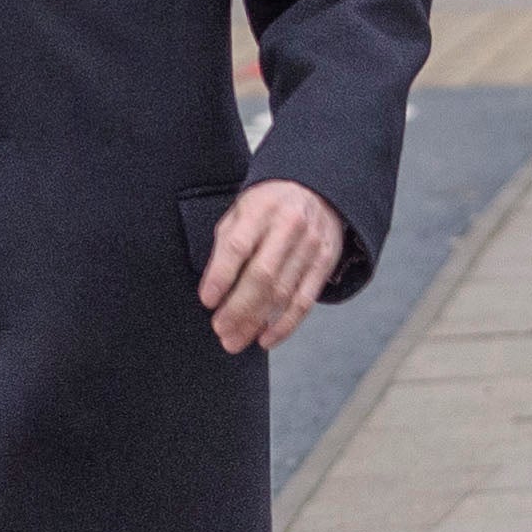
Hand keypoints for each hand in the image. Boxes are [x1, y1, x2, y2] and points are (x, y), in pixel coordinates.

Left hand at [200, 179, 344, 356]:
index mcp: (260, 210)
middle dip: (238, 309)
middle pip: (262, 276)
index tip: (207, 301)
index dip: (221, 277)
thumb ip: (226, 244)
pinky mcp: (323, 264)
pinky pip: (304, 301)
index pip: (238, 246)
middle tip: (220, 330)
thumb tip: (213, 289)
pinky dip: (284, 325)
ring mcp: (310, 247)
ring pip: (282, 293)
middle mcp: (288, 227)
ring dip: (257, 322)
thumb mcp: (241, 211)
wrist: (314, 191)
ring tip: (235, 340)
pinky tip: (266, 338)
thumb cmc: (267, 207)